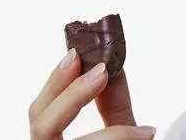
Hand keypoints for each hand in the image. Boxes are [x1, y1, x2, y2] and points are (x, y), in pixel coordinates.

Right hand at [28, 48, 155, 138]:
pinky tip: (145, 138)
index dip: (55, 85)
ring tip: (142, 131)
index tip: (78, 54)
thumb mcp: (122, 129)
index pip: (40, 115)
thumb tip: (114, 63)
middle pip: (40, 130)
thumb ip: (113, 102)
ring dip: (109, 136)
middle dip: (69, 97)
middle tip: (101, 71)